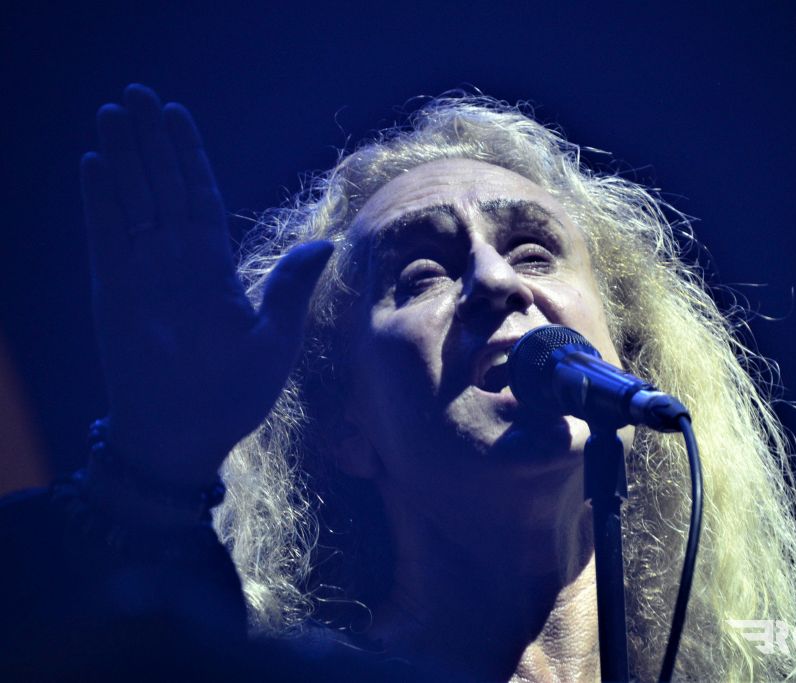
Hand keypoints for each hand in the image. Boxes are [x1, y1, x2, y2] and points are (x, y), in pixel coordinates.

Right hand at [81, 84, 332, 488]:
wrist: (190, 437)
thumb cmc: (234, 395)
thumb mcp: (275, 336)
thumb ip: (291, 285)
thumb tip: (328, 242)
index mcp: (213, 272)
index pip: (198, 199)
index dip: (186, 158)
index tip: (175, 117)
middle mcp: (175, 265)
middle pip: (160, 189)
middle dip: (149, 143)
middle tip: (136, 94)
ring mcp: (143, 276)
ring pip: (132, 202)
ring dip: (123, 157)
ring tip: (114, 111)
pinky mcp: (116, 294)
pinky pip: (108, 239)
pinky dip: (101, 202)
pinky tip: (97, 162)